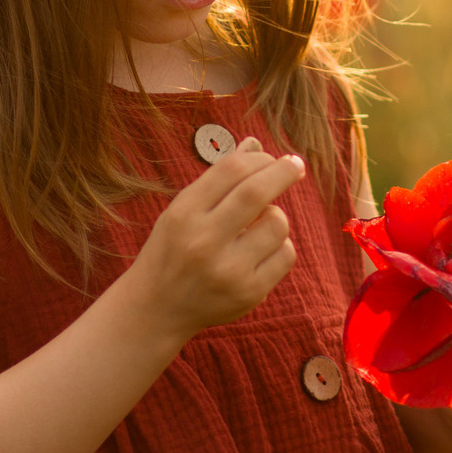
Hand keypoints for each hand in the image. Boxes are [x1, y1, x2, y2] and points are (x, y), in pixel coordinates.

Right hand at [128, 135, 302, 338]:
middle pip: (257, 192)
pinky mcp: (249, 294)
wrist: (156, 308)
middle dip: (283, 172)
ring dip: (277, 215)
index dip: (259, 158)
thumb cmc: (173, 249)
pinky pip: (285, 255)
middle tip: (295, 165)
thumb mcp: (183, 210)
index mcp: (183, 214)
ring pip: (278, 224)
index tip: (273, 158)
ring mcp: (227, 271)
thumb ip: (219, 179)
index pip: (231, 170)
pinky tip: (261, 249)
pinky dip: (280, 245)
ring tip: (261, 222)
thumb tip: (255, 144)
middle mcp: (203, 241)